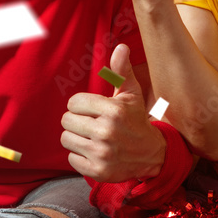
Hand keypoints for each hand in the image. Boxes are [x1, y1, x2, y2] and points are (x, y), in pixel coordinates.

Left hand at [61, 44, 165, 181]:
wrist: (151, 154)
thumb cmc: (136, 119)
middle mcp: (107, 132)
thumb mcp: (131, 94)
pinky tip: (94, 151)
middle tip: (92, 123)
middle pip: (67, 120)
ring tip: (91, 137)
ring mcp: (102, 153)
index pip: (73, 103)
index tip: (92, 109)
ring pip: (66, 139)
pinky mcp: (98, 171)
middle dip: (77, 120)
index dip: (81, 105)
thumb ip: (122, 70)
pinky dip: (80, 155)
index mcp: (113, 110)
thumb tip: (121, 47)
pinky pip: (71, 158)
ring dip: (76, 137)